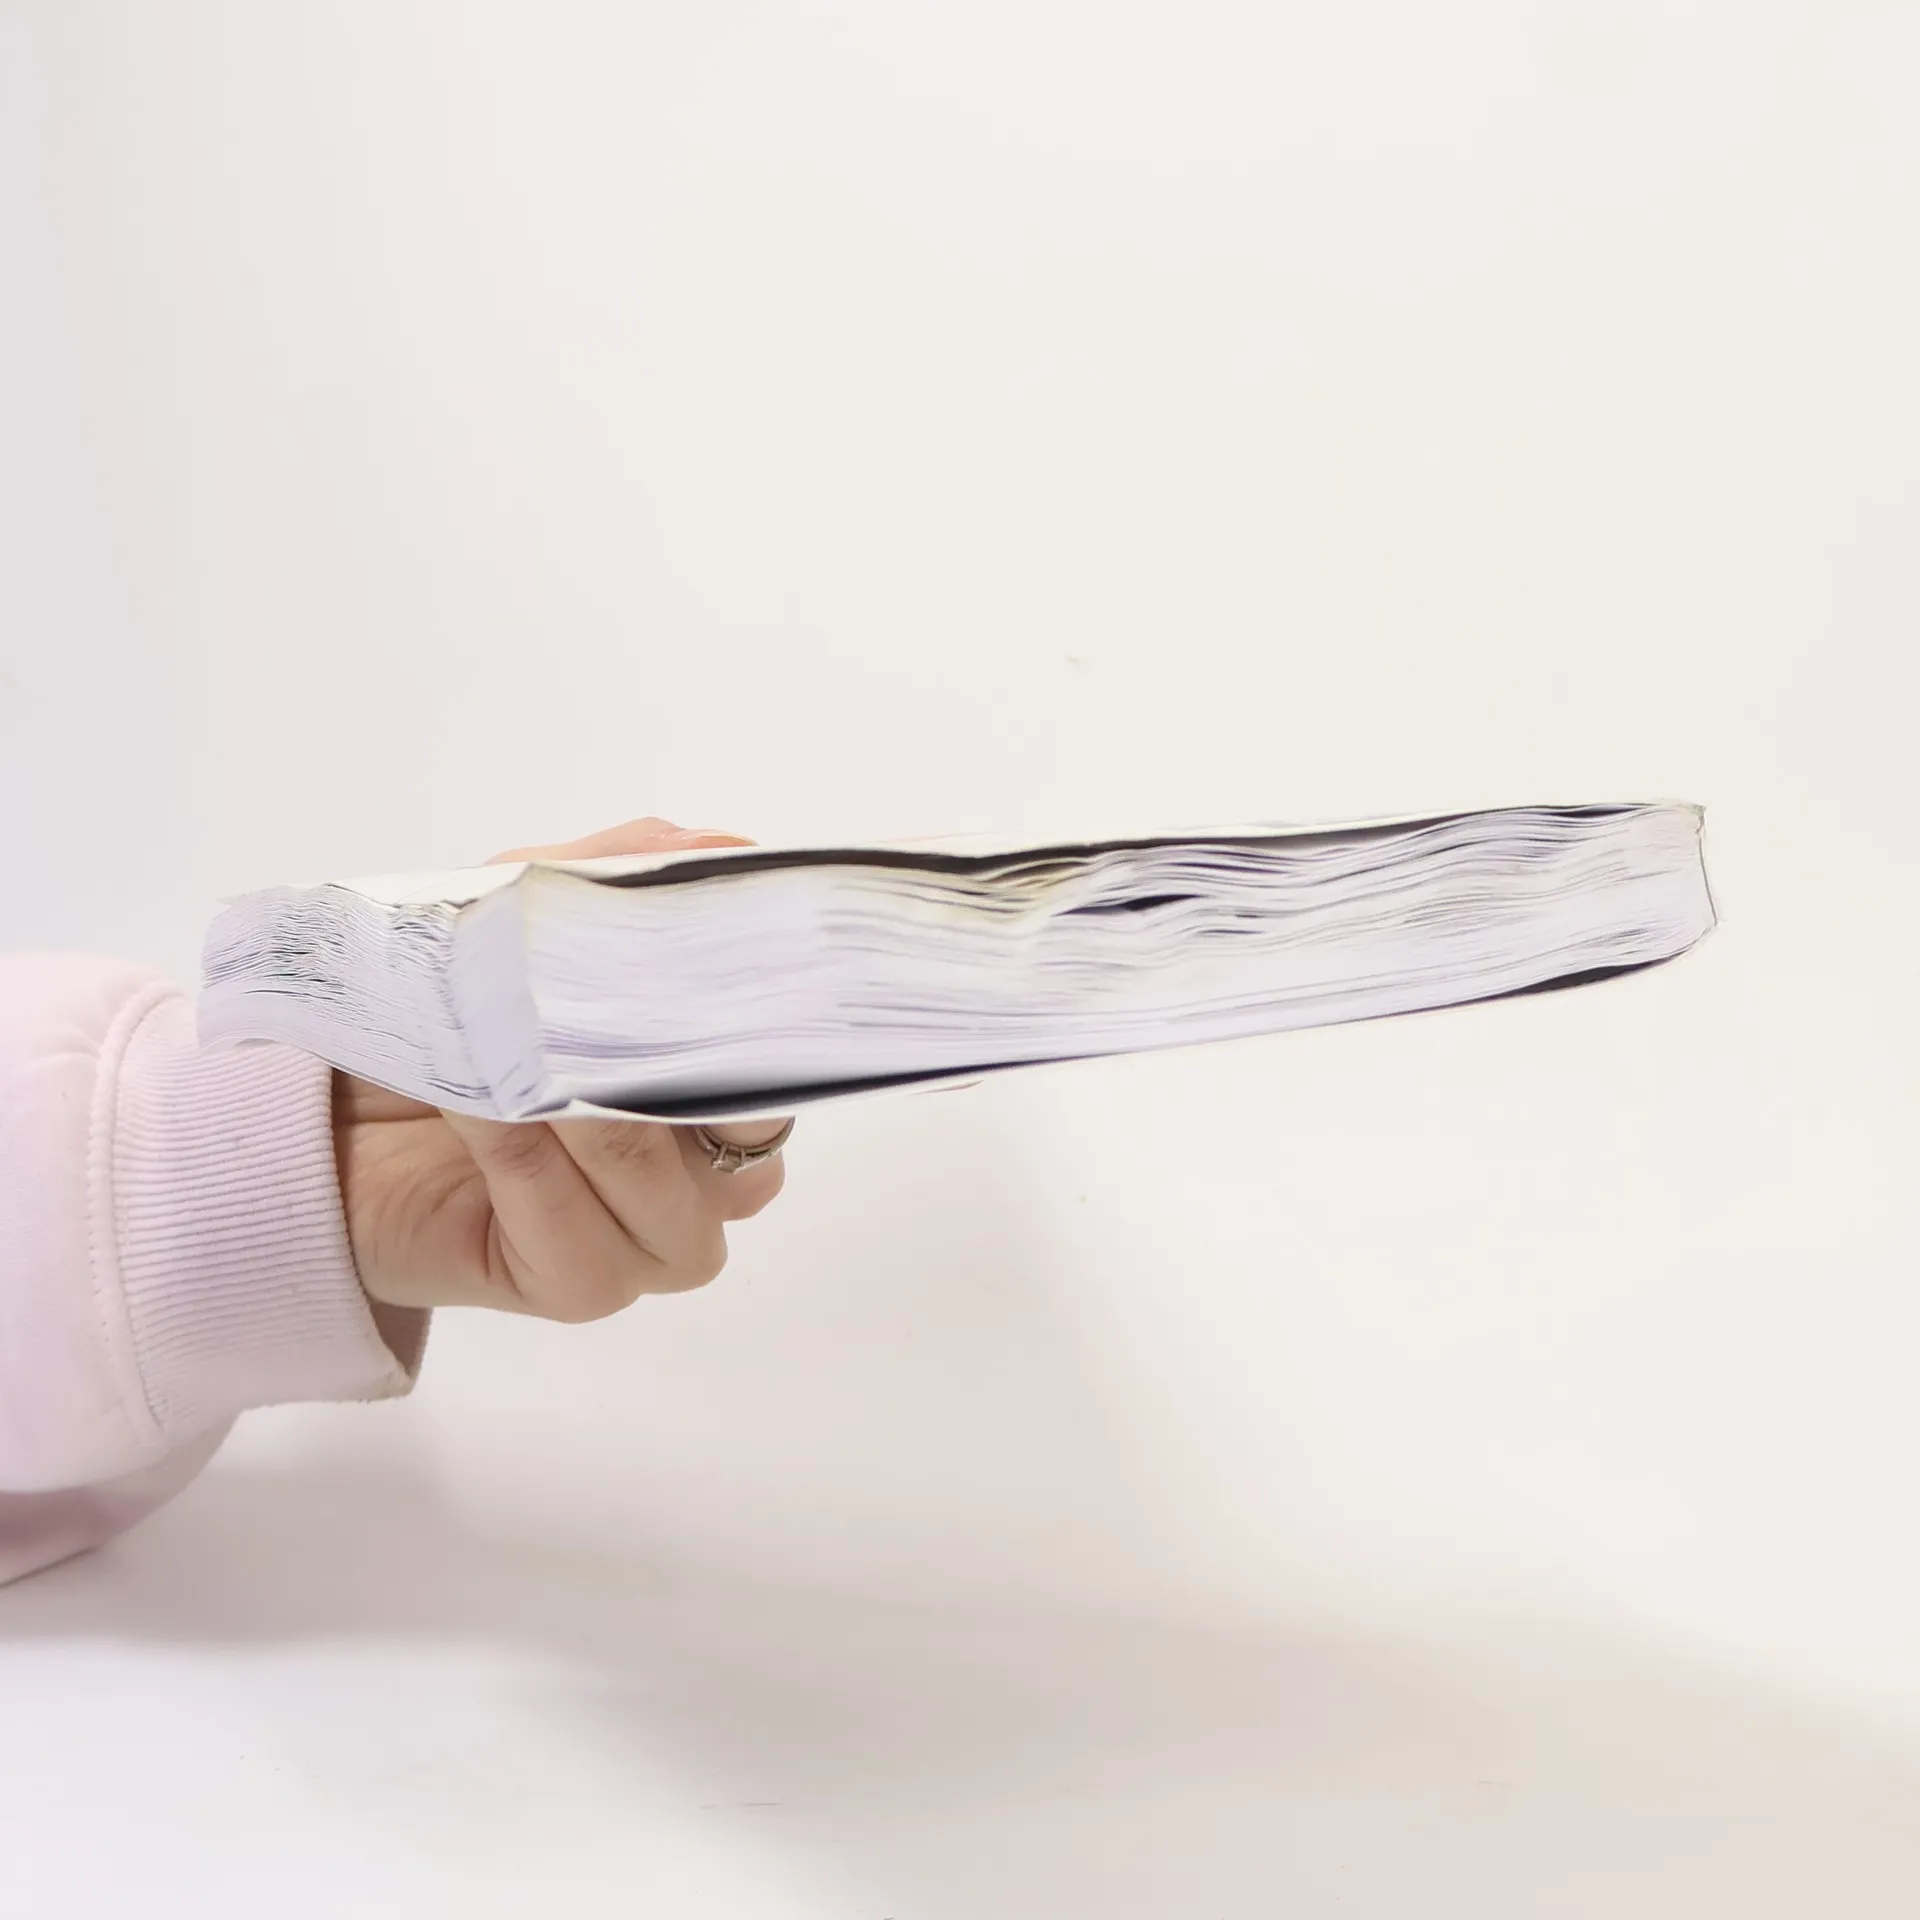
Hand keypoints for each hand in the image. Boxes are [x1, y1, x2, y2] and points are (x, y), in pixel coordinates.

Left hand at [336, 818, 792, 1320]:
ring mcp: (654, 1245)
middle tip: (613, 984)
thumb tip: (725, 845)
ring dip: (580, 1097)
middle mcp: (711, 1183)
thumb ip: (632, 875)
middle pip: (746, 1129)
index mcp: (725, 1102)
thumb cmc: (453, 1021)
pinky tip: (474, 1097)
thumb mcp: (535, 916)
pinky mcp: (581, 1288)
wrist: (334, 1127)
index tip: (716, 946)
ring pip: (655, 1169)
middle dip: (673, 1051)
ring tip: (514, 1034)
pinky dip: (518, 1145)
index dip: (756, 1014)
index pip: (785, 1069)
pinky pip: (568, 1212)